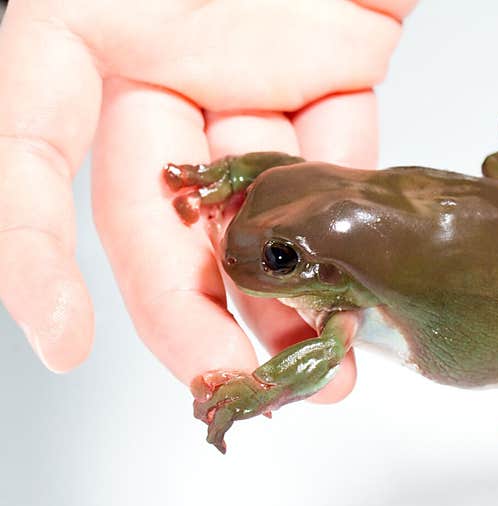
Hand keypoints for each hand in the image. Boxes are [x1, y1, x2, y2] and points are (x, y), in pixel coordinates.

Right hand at [0, 0, 413, 401]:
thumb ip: (82, 38)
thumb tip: (19, 114)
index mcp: (100, 21)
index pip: (32, 142)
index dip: (31, 246)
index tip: (63, 341)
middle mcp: (172, 61)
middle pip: (163, 214)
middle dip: (197, 313)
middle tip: (239, 380)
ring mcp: (257, 74)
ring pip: (257, 206)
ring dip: (288, 292)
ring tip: (327, 361)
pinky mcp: (334, 68)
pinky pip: (337, 155)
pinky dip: (346, 220)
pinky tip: (366, 276)